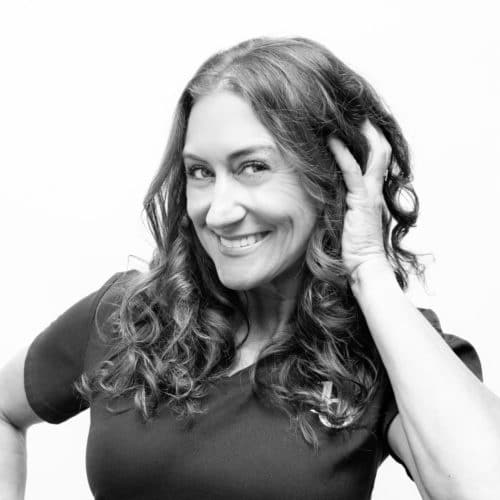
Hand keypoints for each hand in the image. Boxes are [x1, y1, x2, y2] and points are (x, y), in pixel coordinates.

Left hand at [327, 119, 391, 280]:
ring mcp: (369, 194)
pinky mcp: (360, 202)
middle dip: (370, 128)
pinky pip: (353, 172)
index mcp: (372, 192)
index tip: (356, 122)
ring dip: (359, 133)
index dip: (370, 139)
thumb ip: (343, 202)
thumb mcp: (347, 219)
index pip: (376, 158)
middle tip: (355, 110)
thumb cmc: (354, 247)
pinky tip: (332, 140)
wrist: (365, 266)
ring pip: (371, 155)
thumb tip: (326, 191)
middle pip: (380, 150)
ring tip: (344, 114)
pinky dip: (342, 154)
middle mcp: (374, 189)